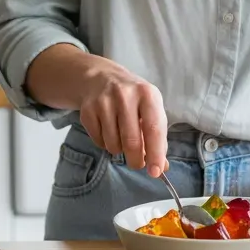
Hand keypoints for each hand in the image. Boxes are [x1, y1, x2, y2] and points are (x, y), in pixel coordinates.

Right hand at [76, 57, 168, 177]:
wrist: (101, 78)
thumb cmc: (133, 99)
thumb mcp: (150, 109)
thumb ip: (158, 137)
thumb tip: (162, 167)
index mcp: (147, 94)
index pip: (154, 129)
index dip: (156, 154)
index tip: (156, 172)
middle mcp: (125, 95)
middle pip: (131, 141)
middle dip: (136, 160)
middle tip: (137, 163)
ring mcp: (104, 102)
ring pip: (113, 145)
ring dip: (119, 150)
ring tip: (122, 136)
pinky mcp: (87, 110)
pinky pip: (98, 142)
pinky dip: (105, 143)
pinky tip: (108, 130)